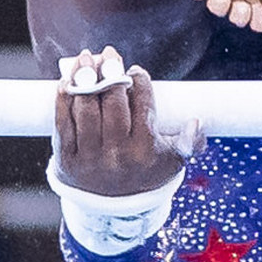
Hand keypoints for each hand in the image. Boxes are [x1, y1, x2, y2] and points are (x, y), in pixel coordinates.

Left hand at [54, 49, 180, 196]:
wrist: (110, 206)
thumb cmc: (144, 172)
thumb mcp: (171, 162)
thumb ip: (191, 144)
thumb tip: (198, 122)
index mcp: (145, 151)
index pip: (143, 105)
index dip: (139, 80)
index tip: (135, 70)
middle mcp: (118, 155)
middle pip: (113, 104)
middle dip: (111, 72)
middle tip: (109, 54)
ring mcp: (90, 157)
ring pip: (86, 109)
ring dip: (84, 78)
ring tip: (87, 59)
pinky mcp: (66, 158)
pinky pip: (63, 121)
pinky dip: (64, 98)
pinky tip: (68, 80)